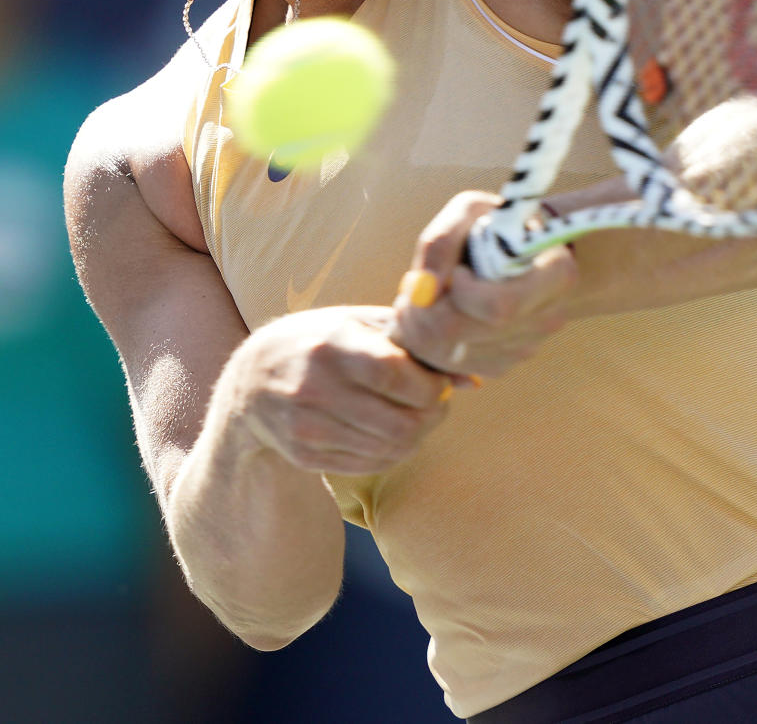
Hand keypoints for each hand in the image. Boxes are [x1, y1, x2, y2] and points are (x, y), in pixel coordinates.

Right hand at [230, 307, 452, 475]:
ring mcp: (306, 426)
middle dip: (431, 416)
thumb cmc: (318, 341)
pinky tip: (387, 430)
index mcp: (331, 344)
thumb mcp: (357, 323)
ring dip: (417, 436)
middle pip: (399, 422)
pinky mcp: (304, 455)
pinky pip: (369, 464)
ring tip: (415, 415)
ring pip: (389, 450)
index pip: (395, 375)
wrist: (251, 381)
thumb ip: (412, 342)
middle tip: (436, 403)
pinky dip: (391, 451)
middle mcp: (314, 387)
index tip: (439, 382)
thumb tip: (474, 378)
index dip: (430, 385)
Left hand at [388, 192, 577, 378]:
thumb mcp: (468, 212)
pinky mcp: (503, 363)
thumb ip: (442, 241)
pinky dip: (428, 346)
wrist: (513, 250)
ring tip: (417, 302)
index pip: (500, 306)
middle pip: (469, 336)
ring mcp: (527, 346)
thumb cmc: (492, 225)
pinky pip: (453, 368)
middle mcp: (548, 317)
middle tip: (411, 292)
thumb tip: (423, 291)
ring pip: (453, 357)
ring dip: (419, 331)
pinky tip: (431, 318)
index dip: (461, 293)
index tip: (455, 270)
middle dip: (424, 315)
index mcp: (555, 273)